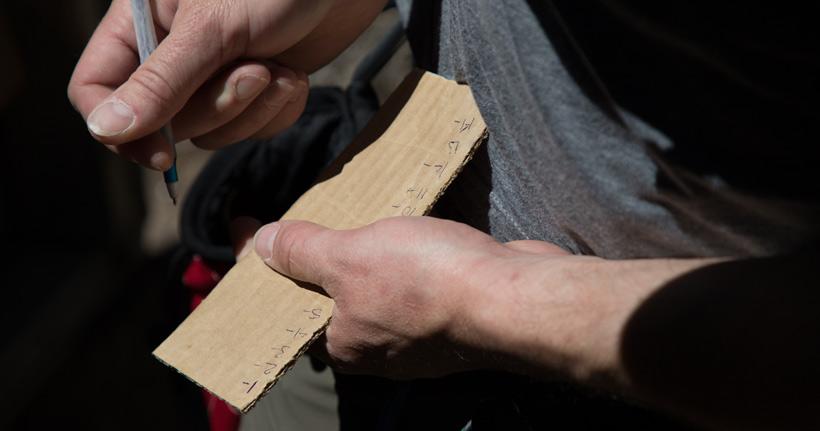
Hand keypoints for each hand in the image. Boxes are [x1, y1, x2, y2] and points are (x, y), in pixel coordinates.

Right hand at [68, 0, 385, 168]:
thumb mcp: (212, 30)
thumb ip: (161, 83)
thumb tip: (106, 131)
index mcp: (140, 23)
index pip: (95, 89)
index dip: (122, 129)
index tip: (160, 154)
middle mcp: (170, 53)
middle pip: (163, 121)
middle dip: (216, 107)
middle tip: (255, 73)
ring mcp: (213, 76)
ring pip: (210, 132)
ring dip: (253, 110)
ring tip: (279, 68)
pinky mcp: (254, 92)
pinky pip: (250, 130)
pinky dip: (277, 112)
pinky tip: (295, 77)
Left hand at [232, 216, 567, 377]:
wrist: (516, 299)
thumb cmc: (428, 281)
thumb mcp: (351, 256)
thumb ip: (303, 251)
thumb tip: (260, 244)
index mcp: (344, 344)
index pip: (287, 309)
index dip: (264, 269)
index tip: (249, 230)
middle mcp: (379, 349)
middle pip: (333, 299)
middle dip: (318, 260)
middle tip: (305, 216)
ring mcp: (420, 335)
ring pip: (378, 290)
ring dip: (368, 256)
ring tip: (358, 214)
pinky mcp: (455, 315)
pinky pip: (417, 284)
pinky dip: (407, 258)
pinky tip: (410, 231)